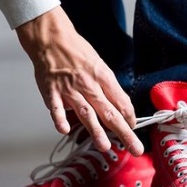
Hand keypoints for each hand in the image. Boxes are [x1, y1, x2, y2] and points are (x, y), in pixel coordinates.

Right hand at [15, 6, 142, 154]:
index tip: (134, 128)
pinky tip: (64, 130)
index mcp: (103, 77)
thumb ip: (107, 87)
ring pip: (86, 113)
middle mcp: (89, 84)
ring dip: (96, 131)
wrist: (52, 38)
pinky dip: (59, 119)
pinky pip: (56, 107)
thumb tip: (118, 108)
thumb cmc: (77, 52)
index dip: (130, 117)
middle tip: (135, 148)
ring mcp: (69, 89)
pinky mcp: (51, 91)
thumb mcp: (99, 66)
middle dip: (124, 132)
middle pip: (109, 112)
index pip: (122, 102)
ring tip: (105, 146)